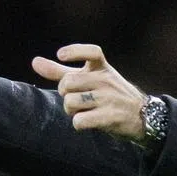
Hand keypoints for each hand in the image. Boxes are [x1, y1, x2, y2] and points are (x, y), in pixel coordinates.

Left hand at [31, 44, 146, 141]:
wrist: (142, 116)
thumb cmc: (110, 94)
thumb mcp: (90, 79)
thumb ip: (61, 71)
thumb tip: (34, 61)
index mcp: (102, 68)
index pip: (92, 52)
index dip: (74, 51)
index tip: (60, 55)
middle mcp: (106, 80)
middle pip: (68, 84)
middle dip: (65, 95)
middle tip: (75, 99)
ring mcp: (109, 98)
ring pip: (71, 103)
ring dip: (71, 111)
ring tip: (83, 111)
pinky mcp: (110, 116)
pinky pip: (80, 121)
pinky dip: (78, 124)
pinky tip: (87, 122)